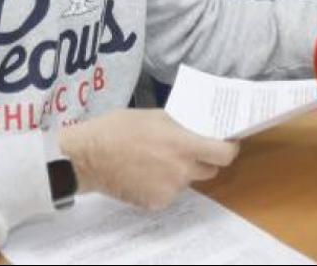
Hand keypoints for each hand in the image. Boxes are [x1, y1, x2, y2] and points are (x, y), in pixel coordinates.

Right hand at [58, 109, 238, 209]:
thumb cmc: (118, 129)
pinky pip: (169, 192)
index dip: (229, 149)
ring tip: (157, 159)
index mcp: (183, 144)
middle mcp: (181, 170)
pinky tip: (144, 172)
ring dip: (180, 171)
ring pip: (187, 180)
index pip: (224, 154)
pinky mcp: (156, 202)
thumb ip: (181, 125)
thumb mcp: (155, 116)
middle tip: (187, 149)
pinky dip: (162, 184)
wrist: (87, 157)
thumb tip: (199, 129)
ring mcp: (169, 189)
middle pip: (210, 170)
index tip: (226, 144)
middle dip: (203, 159)